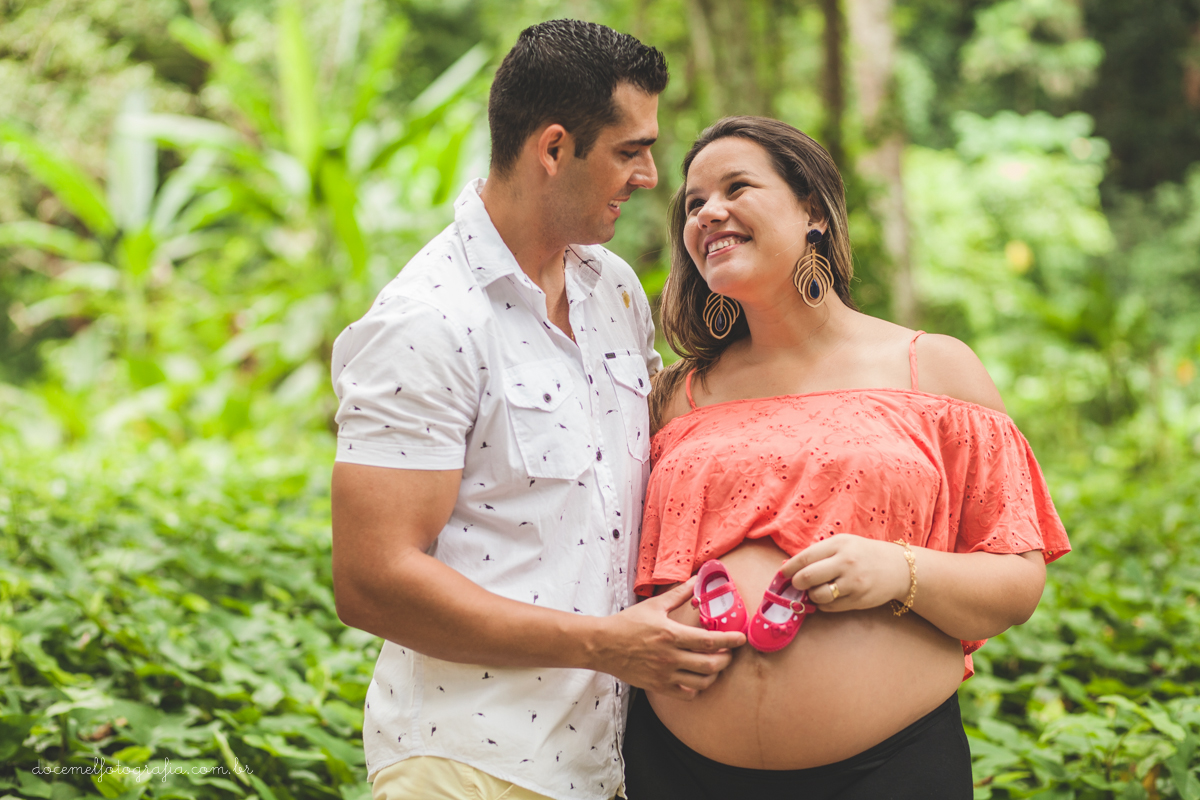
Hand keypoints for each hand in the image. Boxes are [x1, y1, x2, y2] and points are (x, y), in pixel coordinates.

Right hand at [591, 578, 745, 699]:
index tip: (741, 639)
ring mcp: (664, 674)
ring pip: (701, 682)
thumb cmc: (628, 623)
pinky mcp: (658, 686)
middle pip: (710, 664)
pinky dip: (696, 688)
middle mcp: (670, 657)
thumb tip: (695, 580)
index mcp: (671, 634)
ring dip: (714, 674)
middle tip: (729, 653)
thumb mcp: (654, 605)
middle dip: (726, 659)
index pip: (709, 641)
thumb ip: (678, 594)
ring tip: (715, 665)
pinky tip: (696, 678)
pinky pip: (686, 693)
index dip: (729, 640)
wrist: (603, 645)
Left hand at [782, 534, 910, 612]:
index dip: (789, 568)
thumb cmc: (864, 554)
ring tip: (817, 590)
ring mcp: (853, 582)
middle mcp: (846, 562)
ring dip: (812, 596)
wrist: (899, 568)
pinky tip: (831, 597)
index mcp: (839, 544)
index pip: (805, 557)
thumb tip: (786, 566)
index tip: (781, 574)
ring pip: (818, 595)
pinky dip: (824, 605)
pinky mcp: (859, 599)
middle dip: (797, 583)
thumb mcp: (843, 545)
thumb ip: (818, 553)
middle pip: (808, 577)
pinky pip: (831, 607)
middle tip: (797, 584)